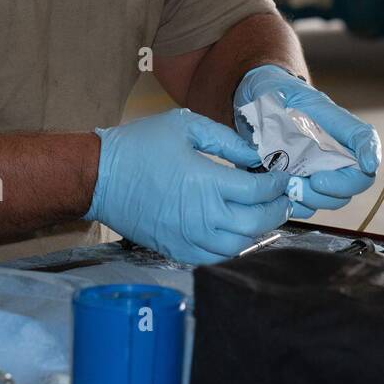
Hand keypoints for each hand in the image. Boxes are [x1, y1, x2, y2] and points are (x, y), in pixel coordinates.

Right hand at [85, 109, 291, 264]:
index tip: (283, 175)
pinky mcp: (176, 250)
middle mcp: (203, 217)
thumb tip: (255, 155)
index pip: (259, 191)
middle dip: (277, 209)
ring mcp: (190, 238)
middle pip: (257, 223)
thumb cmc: (139, 147)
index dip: (278, 184)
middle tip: (283, 197)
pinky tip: (237, 231)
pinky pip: (216, 257)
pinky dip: (233, 247)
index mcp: (208, 183)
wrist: (99, 178)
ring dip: (258, 230)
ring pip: (240, 245)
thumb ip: (226, 140)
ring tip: (263, 213)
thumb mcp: (185, 127)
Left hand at [233, 64, 379, 218]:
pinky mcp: (301, 183)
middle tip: (312, 183)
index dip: (372, 152)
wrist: (252, 102)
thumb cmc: (271, 91)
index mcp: (333, 123)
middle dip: (338, 187)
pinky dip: (297, 206)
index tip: (367, 165)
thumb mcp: (279, 90)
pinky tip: (280, 194)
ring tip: (289, 187)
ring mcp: (319, 169)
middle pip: (358, 178)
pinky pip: (309, 206)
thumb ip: (287, 103)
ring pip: (335, 198)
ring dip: (315, 199)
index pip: (364, 137)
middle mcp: (333, 149)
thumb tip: (285, 114)